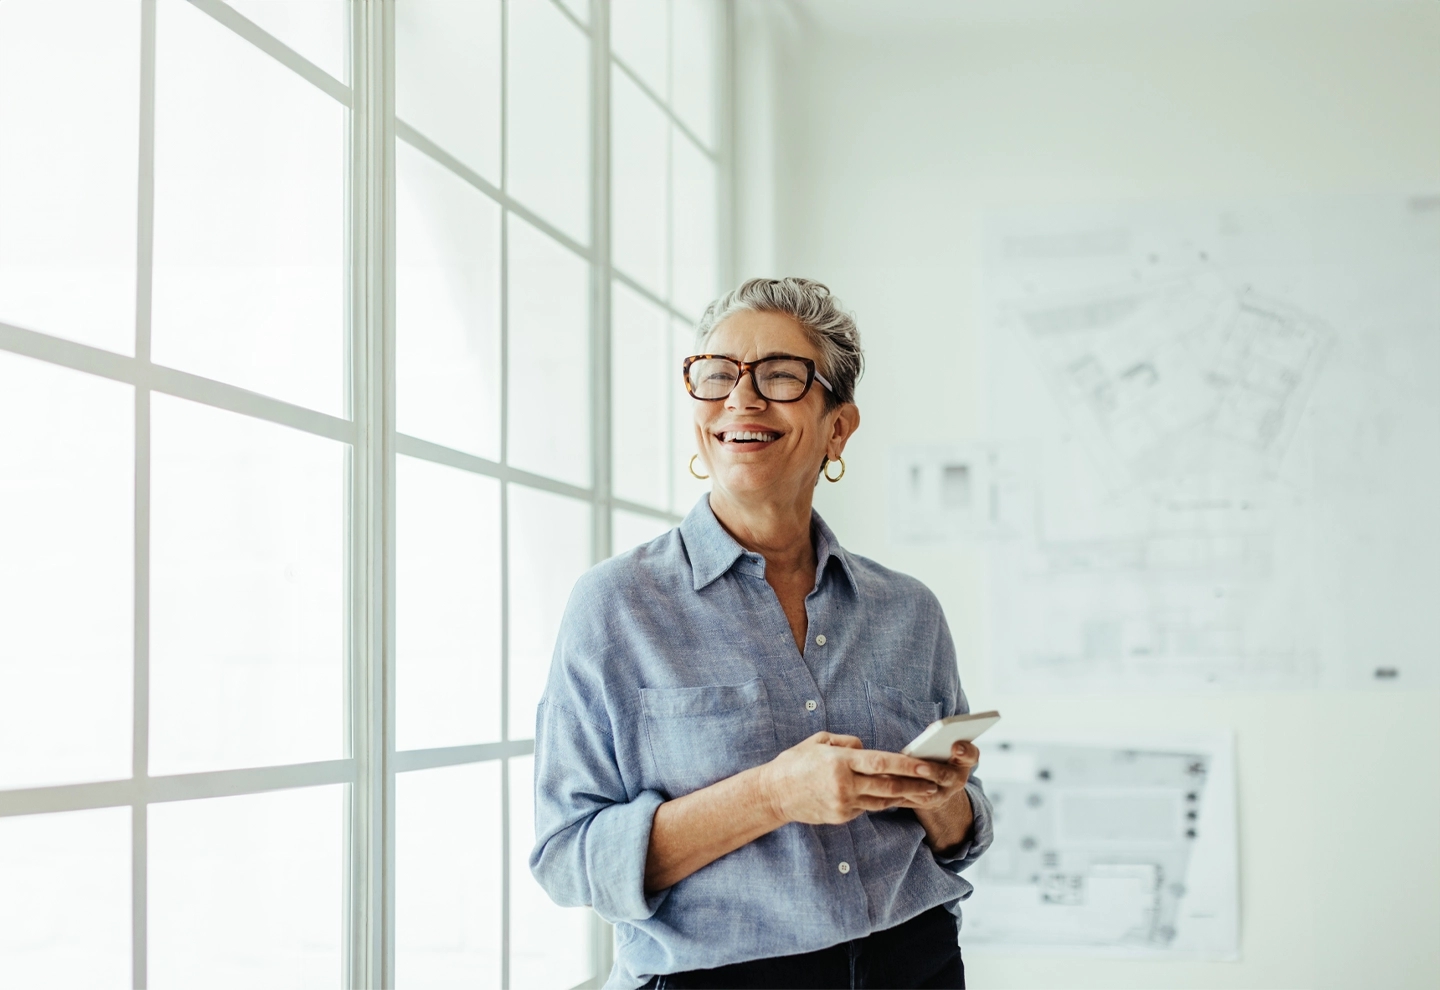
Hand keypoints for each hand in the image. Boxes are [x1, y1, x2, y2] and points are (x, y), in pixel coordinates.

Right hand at [757, 731, 942, 825]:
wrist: (774, 794)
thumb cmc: (796, 762)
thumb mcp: (820, 741)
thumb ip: (847, 743)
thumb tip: (867, 749)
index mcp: (840, 761)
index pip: (881, 763)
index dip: (907, 765)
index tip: (926, 766)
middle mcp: (844, 784)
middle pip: (888, 786)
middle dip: (915, 785)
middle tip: (936, 783)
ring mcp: (843, 804)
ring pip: (881, 800)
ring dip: (904, 796)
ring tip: (924, 792)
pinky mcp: (841, 817)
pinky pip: (866, 807)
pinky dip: (881, 801)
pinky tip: (895, 798)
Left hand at [892, 740, 977, 812]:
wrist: (940, 784)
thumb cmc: (940, 755)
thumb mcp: (945, 745)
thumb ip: (941, 738)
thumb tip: (930, 732)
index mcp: (963, 762)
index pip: (971, 755)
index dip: (965, 751)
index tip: (956, 746)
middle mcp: (956, 780)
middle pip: (946, 776)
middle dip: (933, 771)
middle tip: (921, 767)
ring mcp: (941, 795)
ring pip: (926, 793)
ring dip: (911, 786)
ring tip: (896, 777)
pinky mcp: (925, 803)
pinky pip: (911, 799)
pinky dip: (898, 793)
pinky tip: (885, 785)